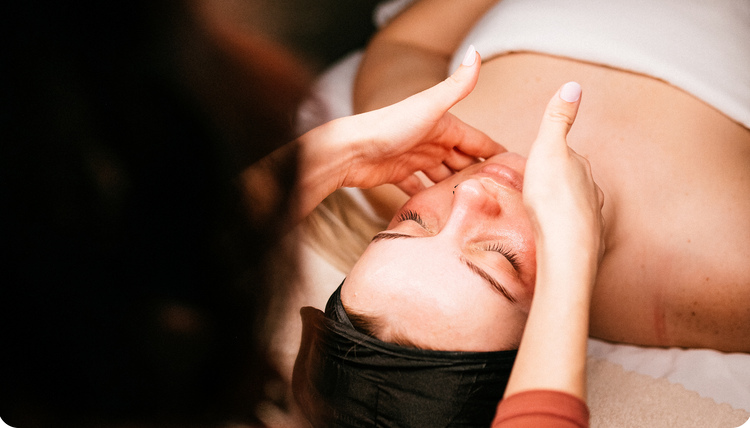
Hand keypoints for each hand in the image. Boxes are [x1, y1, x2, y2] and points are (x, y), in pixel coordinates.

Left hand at [312, 46, 504, 195]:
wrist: (349, 150)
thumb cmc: (389, 126)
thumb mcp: (429, 106)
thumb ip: (456, 86)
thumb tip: (476, 52)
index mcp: (444, 125)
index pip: (478, 141)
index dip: (496, 153)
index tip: (517, 169)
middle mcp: (432, 141)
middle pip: (462, 160)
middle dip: (480, 174)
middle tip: (500, 197)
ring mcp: (415, 158)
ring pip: (443, 175)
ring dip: (456, 187)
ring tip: (474, 205)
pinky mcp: (398, 174)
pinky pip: (419, 187)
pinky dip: (429, 196)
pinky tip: (441, 209)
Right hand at [522, 82, 604, 263]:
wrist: (566, 248)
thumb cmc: (552, 199)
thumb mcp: (548, 149)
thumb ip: (558, 119)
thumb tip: (573, 85)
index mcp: (581, 167)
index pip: (568, 156)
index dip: (552, 158)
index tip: (539, 163)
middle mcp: (593, 191)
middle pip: (575, 183)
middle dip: (561, 184)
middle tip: (540, 190)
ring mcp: (593, 219)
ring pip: (579, 208)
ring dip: (566, 209)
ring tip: (548, 215)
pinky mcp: (588, 244)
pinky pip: (577, 233)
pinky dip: (568, 232)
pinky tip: (558, 238)